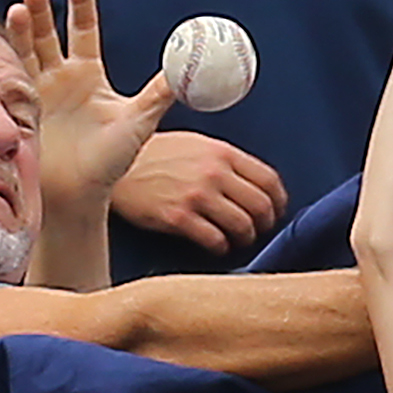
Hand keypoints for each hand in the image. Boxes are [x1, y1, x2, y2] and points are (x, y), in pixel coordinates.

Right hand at [11, 0, 173, 210]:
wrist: (78, 196)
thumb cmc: (111, 163)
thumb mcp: (139, 123)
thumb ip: (159, 93)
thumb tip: (190, 67)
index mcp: (88, 75)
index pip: (83, 29)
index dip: (80, 4)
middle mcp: (60, 78)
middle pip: (49, 34)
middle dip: (43, 10)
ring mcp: (37, 93)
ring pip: (27, 52)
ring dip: (22, 30)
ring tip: (20, 7)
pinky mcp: (20, 111)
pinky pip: (12, 79)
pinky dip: (8, 60)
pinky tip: (5, 42)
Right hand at [111, 130, 288, 252]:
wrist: (115, 163)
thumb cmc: (155, 153)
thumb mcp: (195, 144)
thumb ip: (224, 160)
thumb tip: (251, 182)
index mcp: (222, 153)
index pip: (268, 180)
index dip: (278, 201)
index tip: (275, 210)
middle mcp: (214, 173)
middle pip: (260, 205)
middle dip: (265, 223)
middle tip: (258, 230)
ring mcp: (196, 196)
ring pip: (242, 225)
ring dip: (245, 238)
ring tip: (238, 240)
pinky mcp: (178, 218)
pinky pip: (214, 240)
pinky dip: (221, 247)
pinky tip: (216, 246)